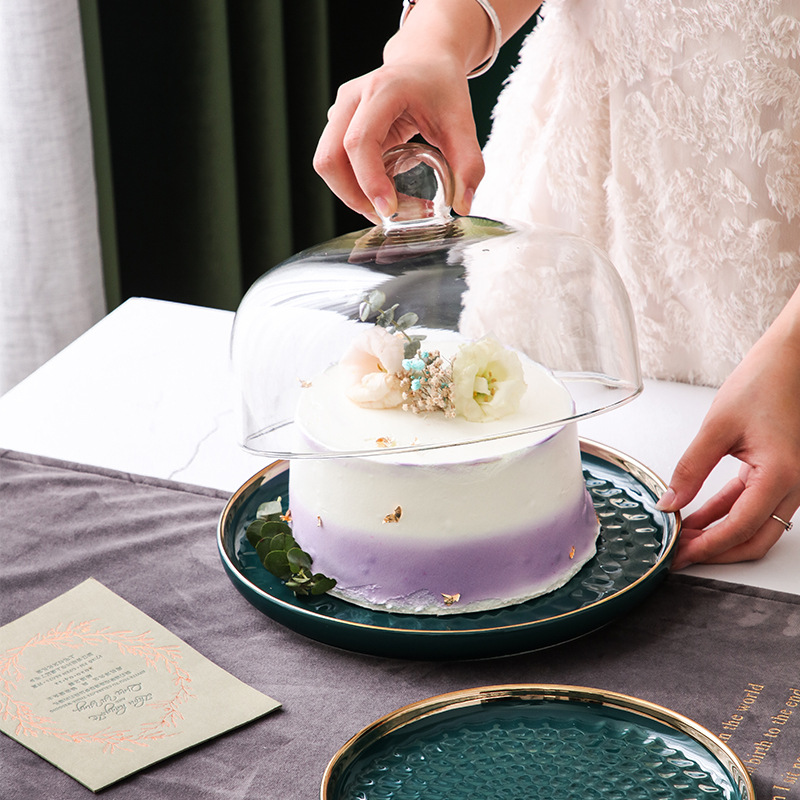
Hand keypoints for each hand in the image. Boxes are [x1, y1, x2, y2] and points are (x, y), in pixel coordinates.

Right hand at [313, 57, 484, 222]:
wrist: (425, 59)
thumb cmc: (441, 86)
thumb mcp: (462, 123)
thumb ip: (468, 164)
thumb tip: (463, 205)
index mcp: (383, 91)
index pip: (359, 142)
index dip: (368, 181)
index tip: (387, 210)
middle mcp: (353, 98)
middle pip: (329, 158)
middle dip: (352, 196)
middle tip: (384, 215)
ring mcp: (340, 110)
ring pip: (327, 163)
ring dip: (350, 193)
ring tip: (384, 206)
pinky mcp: (339, 123)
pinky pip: (335, 161)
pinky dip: (353, 183)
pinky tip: (381, 188)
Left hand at [657, 320, 799, 567]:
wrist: (793, 358)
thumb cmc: (765, 381)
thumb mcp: (718, 426)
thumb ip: (691, 468)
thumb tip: (669, 502)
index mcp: (781, 473)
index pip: (740, 527)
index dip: (707, 546)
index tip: (679, 555)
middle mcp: (795, 484)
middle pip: (755, 538)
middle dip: (716, 551)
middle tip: (680, 555)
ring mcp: (792, 481)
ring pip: (757, 526)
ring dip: (721, 534)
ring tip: (683, 537)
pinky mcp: (782, 473)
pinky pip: (755, 504)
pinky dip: (728, 513)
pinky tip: (698, 516)